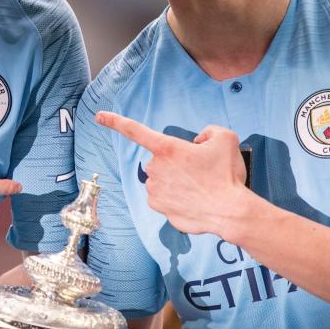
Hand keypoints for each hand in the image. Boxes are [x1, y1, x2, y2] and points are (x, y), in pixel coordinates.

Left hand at [95, 111, 248, 234]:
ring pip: (161, 179)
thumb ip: (208, 131)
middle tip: (198, 171)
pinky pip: (163, 197)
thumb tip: (197, 141)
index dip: (115, 121)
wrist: (230, 212)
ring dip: (175, 180)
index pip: (135, 130)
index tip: (99, 116)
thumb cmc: (227, 175)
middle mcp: (155, 168)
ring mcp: (155, 190)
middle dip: (174, 163)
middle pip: (159, 160)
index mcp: (168, 148)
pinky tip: (193, 199)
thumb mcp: (225, 139)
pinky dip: (175, 197)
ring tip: (199, 187)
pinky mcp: (158, 208)